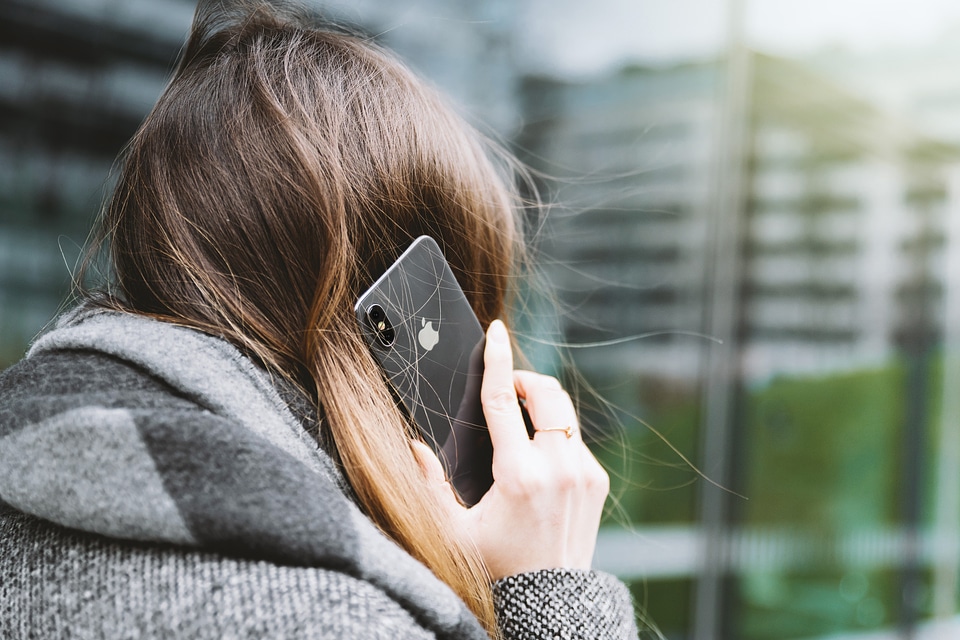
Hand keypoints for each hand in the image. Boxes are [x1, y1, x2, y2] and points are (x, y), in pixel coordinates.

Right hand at [413, 319, 608, 579]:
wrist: (550, 603)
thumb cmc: (496, 569)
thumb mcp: (453, 532)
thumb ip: (429, 487)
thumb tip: (414, 447)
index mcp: (519, 476)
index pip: (502, 401)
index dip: (496, 360)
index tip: (496, 331)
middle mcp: (558, 468)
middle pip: (546, 393)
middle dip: (524, 378)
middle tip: (505, 388)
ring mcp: (583, 473)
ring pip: (563, 412)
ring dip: (540, 405)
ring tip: (518, 420)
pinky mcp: (596, 481)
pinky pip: (574, 439)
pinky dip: (554, 434)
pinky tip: (536, 455)